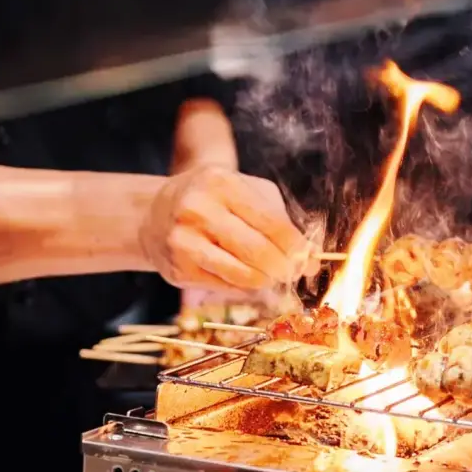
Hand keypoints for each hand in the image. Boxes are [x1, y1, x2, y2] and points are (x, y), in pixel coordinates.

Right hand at [140, 165, 316, 291]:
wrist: (158, 213)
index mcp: (222, 184)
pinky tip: (243, 275)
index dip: (295, 246)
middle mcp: (199, 210)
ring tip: (270, 275)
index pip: (272, 223)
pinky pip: (226, 287)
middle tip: (291, 272)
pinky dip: (243, 286)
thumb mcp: (248, 194)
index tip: (306, 257)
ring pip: (243, 275)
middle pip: (258, 252)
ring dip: (266, 281)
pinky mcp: (179, 270)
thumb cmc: (216, 200)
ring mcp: (185, 241)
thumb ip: (282, 222)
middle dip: (284, 268)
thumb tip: (313, 262)